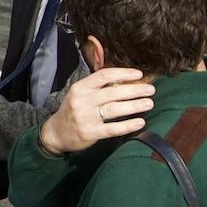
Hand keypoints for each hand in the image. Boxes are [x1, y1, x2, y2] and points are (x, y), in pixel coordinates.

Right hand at [38, 68, 154, 156]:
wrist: (56, 133)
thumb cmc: (74, 110)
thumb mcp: (80, 94)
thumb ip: (98, 86)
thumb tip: (125, 79)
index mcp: (80, 87)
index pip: (103, 75)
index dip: (123, 73)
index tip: (139, 74)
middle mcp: (82, 101)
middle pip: (112, 92)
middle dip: (134, 90)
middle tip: (150, 89)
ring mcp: (85, 117)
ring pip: (114, 109)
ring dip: (134, 105)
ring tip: (149, 103)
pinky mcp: (89, 133)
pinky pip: (112, 128)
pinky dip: (127, 125)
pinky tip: (140, 122)